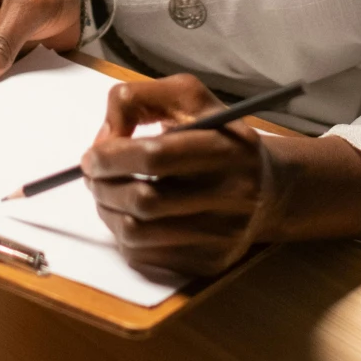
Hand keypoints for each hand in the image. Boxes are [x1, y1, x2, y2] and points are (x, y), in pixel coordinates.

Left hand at [82, 75, 360, 277]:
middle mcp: (232, 196)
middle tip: (91, 175)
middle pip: (143, 201)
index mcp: (228, 148)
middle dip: (102, 186)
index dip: (112, 157)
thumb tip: (104, 138)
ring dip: (106, 211)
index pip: (156, 157)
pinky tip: (129, 216)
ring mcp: (222, 235)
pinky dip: (123, 235)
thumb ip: (138, 99)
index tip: (92, 155)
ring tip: (106, 193)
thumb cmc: (217, 136)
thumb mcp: (187, 98)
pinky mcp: (210, 262)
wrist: (268, 188)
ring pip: (137, 233)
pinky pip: (146, 256)